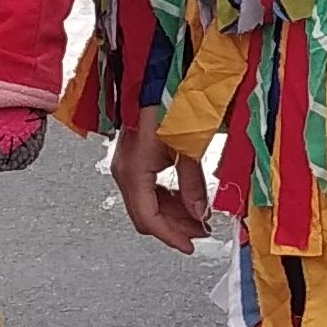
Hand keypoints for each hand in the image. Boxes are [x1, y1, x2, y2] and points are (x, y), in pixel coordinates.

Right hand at [112, 108, 214, 250]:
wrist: (153, 80)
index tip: (190, 246)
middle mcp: (124, 172)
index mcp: (134, 172)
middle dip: (175, 227)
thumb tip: (200, 213)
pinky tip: (186, 199)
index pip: (149, 219)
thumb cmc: (166, 105)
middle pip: (146, 215)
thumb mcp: (186, 148)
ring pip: (147, 204)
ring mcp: (127, 166)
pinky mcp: (134, 159)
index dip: (171, 237)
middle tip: (202, 231)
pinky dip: (167, 199)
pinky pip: (148, 189)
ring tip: (199, 216)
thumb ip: (193, 185)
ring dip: (173, 214)